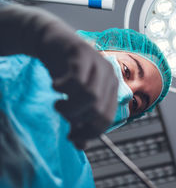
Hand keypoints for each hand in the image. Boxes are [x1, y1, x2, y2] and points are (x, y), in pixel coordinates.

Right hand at [0, 5, 117, 148]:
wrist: (51, 42)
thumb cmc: (65, 71)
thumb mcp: (72, 98)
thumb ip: (78, 120)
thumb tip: (81, 146)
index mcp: (111, 88)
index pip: (106, 119)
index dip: (89, 132)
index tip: (71, 137)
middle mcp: (109, 75)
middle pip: (99, 110)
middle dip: (77, 119)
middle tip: (61, 113)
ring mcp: (98, 62)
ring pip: (90, 97)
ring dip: (69, 106)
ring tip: (57, 102)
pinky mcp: (82, 52)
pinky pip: (76, 78)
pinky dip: (63, 87)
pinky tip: (55, 85)